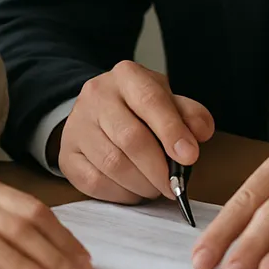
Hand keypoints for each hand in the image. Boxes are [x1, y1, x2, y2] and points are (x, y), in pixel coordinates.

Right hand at [56, 61, 214, 203]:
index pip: (150, 101)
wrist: (98, 111)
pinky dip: (121, 193)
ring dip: (142, 184)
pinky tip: (134, 190)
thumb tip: (201, 133)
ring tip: (155, 187)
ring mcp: (77, 124)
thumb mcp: (168, 100)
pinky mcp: (67, 154)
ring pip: (113, 164)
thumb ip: (189, 114)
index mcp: (127, 75)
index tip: (189, 157)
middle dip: (158, 169)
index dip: (172, 131)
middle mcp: (96, 94)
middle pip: (131, 138)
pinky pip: (95, 182)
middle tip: (174, 187)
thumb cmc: (140, 107)